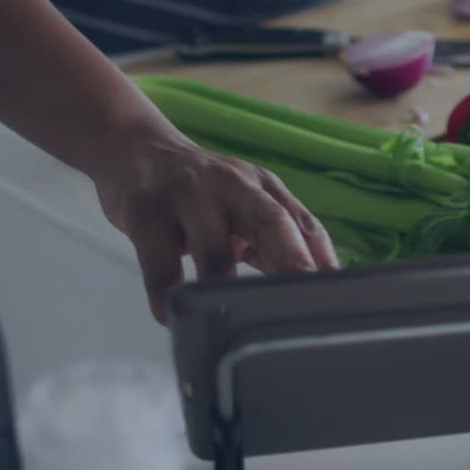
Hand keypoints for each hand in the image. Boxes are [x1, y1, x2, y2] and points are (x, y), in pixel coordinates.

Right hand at [90, 128, 338, 322]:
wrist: (133, 148)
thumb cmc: (198, 191)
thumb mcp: (244, 204)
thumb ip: (276, 239)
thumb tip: (317, 285)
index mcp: (263, 187)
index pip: (302, 223)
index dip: (322, 260)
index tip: (336, 295)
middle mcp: (232, 185)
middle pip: (270, 223)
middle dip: (292, 264)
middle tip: (303, 304)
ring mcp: (187, 195)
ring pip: (213, 251)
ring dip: (222, 289)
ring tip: (226, 321)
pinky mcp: (145, 211)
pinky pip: (160, 264)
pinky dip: (168, 296)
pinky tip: (172, 314)